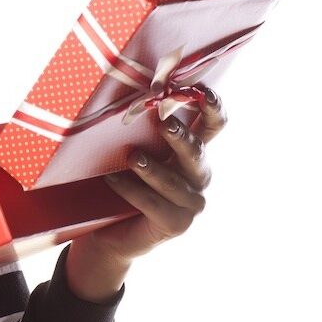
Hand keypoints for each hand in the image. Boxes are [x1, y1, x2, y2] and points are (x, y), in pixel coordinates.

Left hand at [65, 84, 227, 301]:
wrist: (108, 230)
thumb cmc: (122, 181)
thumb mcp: (134, 150)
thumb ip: (139, 129)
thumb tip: (124, 95)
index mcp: (192, 152)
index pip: (212, 126)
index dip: (212, 108)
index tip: (202, 92)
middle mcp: (198, 176)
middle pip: (197, 152)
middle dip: (181, 137)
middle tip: (164, 123)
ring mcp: (192, 203)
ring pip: (173, 181)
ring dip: (152, 168)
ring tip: (132, 156)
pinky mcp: (177, 224)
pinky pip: (153, 204)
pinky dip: (131, 190)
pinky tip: (112, 180)